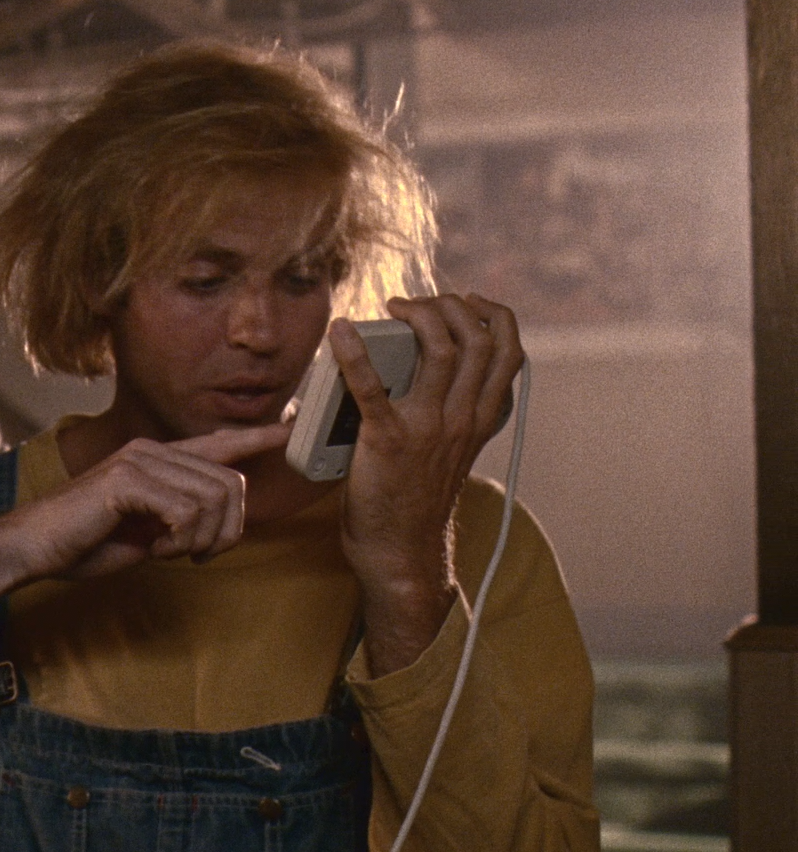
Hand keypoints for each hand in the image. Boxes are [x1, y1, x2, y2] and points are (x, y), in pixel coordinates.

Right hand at [0, 424, 290, 582]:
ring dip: (201, 540)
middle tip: (196, 555)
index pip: (217, 444)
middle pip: (229, 485)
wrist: (33, 547)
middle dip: (227, 531)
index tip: (288, 431)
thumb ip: (178, 519)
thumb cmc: (82, 543)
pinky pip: (188, 511)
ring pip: (214, 499)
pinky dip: (180, 540)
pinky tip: (155, 549)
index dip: (255, 438)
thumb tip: (212, 525)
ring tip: (168, 552)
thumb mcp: (144, 531)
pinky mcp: (128, 479)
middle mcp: (151, 450)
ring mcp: (139, 461)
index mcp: (155, 459)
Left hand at [331, 294, 523, 673]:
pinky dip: (354, 353)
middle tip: (415, 304)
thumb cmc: (415, 498)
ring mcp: (429, 428)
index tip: (468, 300)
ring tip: (393, 308)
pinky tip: (340, 332)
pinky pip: (373, 387)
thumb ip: (454, 412)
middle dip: (451, 306)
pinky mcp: (388, 440)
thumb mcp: (452, 450)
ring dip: (418, 316)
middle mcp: (463, 419)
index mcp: (481, 420)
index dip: (495, 315)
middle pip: (478, 340)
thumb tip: (427, 369)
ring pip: (441, 350)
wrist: (400, 551)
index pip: (510, 353)